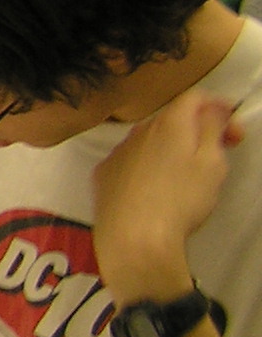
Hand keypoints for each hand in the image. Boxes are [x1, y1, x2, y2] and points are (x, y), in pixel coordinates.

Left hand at [93, 90, 241, 303]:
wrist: (134, 238)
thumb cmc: (181, 199)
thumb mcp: (211, 162)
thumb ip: (212, 128)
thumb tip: (212, 108)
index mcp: (169, 124)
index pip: (194, 98)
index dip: (218, 107)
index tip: (234, 131)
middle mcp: (137, 132)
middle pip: (172, 119)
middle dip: (197, 130)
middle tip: (219, 153)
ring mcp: (116, 153)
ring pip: (149, 141)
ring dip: (171, 148)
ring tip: (187, 176)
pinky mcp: (102, 175)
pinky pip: (130, 161)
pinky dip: (147, 166)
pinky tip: (155, 188)